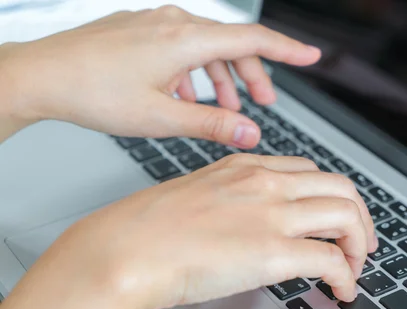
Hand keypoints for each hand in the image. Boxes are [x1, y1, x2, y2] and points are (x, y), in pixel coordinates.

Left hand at [2, 7, 320, 147]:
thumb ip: (212, 124)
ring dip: (221, 77)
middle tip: (263, 105)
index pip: (251, 40)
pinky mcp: (140, 30)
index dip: (286, 50)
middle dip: (251, 76)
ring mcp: (154, 23)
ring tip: (223, 108)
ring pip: (205, 47)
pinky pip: (180, 46)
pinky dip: (193, 71)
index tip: (310, 56)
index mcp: (184, 39)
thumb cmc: (92, 92)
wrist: (42, 76)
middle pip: (230, 45)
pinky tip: (185, 95)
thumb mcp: (161, 117)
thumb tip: (249, 133)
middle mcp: (172, 23)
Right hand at [40, 154, 376, 308]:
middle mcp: (266, 183)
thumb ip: (234, 201)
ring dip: (359, 245)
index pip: (311, 172)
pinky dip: (346, 276)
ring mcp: (273, 214)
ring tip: (353, 268)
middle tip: (359, 243)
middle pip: (341, 188)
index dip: (332, 197)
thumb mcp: (199, 194)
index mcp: (247, 167)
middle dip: (359, 218)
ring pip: (346, 216)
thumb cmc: (146, 227)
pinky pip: (331, 260)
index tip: (334, 218)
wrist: (123, 249)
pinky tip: (340, 289)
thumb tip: (254, 226)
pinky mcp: (273, 251)